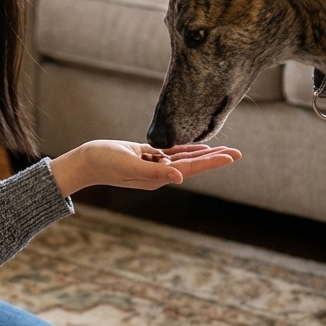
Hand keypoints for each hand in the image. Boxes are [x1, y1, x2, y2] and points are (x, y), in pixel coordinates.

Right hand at [49, 140, 240, 196]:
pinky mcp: (145, 157)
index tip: (232, 156)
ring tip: (224, 150)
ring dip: (204, 154)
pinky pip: (170, 153)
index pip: (191, 169)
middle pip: (193, 165)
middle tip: (238, 153)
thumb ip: (156, 173)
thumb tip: (180, 177)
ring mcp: (152, 166)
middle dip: (215, 158)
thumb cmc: (106, 163)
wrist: (86, 161)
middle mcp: (159, 174)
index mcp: (158, 178)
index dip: (212, 162)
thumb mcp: (131, 165)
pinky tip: (197, 147)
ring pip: (184, 158)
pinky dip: (185, 150)